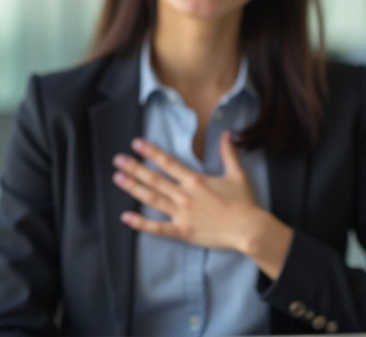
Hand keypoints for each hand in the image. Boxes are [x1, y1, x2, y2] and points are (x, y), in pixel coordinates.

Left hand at [112, 131, 262, 251]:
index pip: (168, 163)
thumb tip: (227, 132)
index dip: (151, 152)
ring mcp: (182, 214)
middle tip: (117, 160)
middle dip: (134, 168)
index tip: (136, 144)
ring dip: (133, 189)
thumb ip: (228, 153)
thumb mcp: (237, 174)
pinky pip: (158, 228)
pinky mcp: (183, 231)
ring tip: (117, 179)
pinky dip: (141, 223)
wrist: (248, 229)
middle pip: (154, 179)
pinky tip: (126, 217)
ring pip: (152, 199)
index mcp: (196, 180)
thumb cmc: (244, 203)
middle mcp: (185, 195)